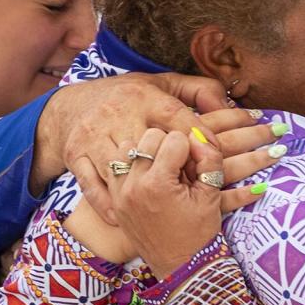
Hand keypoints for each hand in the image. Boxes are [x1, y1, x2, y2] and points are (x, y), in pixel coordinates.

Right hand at [33, 73, 270, 223]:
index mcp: (142, 96)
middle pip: (152, 144)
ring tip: (163, 205)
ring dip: (144, 188)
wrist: (73, 105)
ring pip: (124, 167)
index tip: (214, 152)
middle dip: (175, 165)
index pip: (176, 117)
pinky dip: (106, 206)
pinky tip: (122, 219)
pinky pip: (91, 187)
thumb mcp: (166, 85)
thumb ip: (201, 92)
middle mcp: (116, 114)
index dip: (200, 135)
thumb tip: (231, 108)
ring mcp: (93, 137)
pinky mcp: (76, 156)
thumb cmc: (130, 98)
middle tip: (191, 182)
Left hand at [65, 128, 267, 277]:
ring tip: (162, 169)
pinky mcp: (113, 199)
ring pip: (128, 146)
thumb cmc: (199, 232)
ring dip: (146, 152)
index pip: (175, 138)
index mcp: (158, 183)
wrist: (179, 266)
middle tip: (180, 166)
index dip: (192, 148)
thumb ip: (209, 158)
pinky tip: (146, 177)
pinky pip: (115, 165)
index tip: (196, 166)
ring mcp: (119, 192)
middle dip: (169, 145)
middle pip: (150, 136)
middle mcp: (133, 185)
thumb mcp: (211, 193)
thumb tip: (197, 135)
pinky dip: (130, 165)